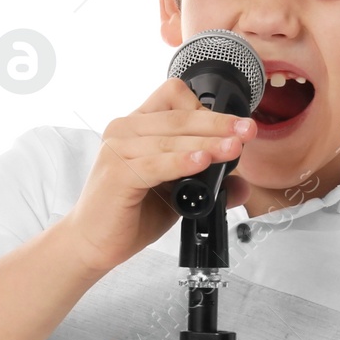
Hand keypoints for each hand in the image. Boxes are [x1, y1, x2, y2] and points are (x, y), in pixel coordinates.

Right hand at [62, 77, 256, 275]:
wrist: (93, 243)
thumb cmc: (129, 214)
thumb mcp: (177, 195)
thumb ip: (205, 183)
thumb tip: (242, 185)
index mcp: (138, 126)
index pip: (174, 96)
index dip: (206, 108)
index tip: (235, 126)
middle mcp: (125, 130)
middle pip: (179, 115)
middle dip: (219, 124)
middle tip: (246, 132)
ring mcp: (118, 149)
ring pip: (171, 138)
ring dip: (207, 143)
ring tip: (232, 150)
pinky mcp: (116, 173)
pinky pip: (156, 163)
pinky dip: (181, 162)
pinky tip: (201, 163)